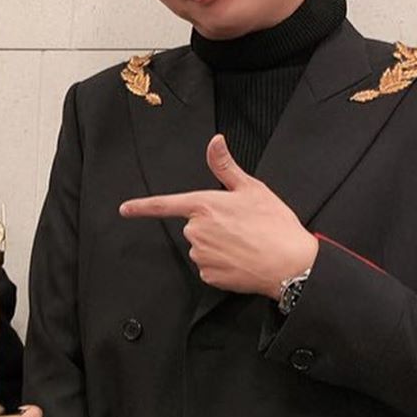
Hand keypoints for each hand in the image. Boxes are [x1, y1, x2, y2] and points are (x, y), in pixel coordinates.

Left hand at [119, 133, 317, 296]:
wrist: (291, 264)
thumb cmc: (274, 224)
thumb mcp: (251, 188)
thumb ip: (225, 166)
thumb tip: (215, 141)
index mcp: (204, 206)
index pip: (164, 205)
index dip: (142, 207)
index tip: (125, 209)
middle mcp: (197, 231)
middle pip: (194, 226)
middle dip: (212, 224)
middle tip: (241, 226)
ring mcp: (201, 256)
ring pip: (201, 246)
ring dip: (218, 244)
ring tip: (246, 242)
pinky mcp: (209, 276)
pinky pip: (209, 266)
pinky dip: (223, 263)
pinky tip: (242, 259)